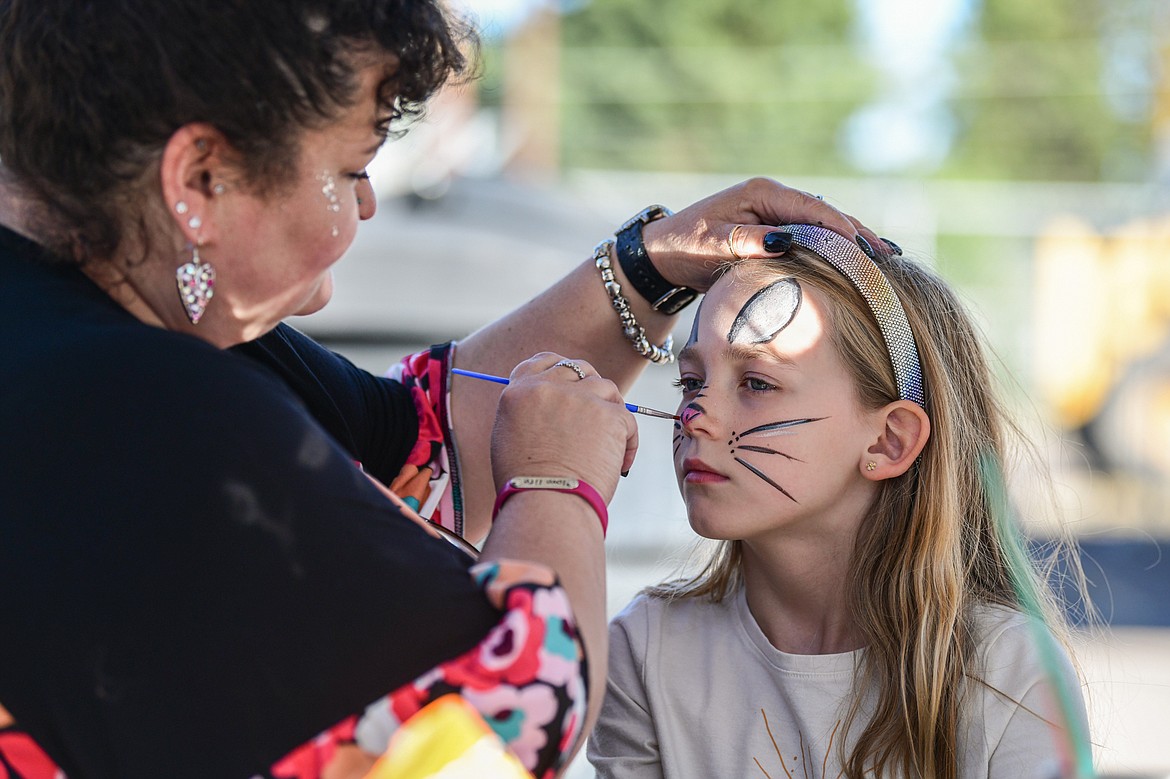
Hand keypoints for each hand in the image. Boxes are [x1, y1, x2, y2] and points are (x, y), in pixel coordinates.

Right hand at [490, 353, 637, 503]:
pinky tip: (620, 464)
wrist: (546, 505)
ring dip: (610, 411)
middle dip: (589, 388)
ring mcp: (580, 398)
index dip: (561, 371)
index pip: (544, 361)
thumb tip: (552, 409)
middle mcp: (548, 387)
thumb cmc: (526, 485)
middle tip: (595, 416)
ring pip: (606, 388)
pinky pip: (628, 419)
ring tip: (607, 444)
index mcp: (519, 391)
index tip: (572, 386)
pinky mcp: (610, 415)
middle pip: (579, 369)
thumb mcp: (510, 438)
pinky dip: (628, 442)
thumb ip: (529, 413)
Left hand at [641, 177, 883, 292]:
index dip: (839, 228)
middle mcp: (774, 199)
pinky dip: (834, 249)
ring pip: (823, 227)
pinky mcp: (775, 231)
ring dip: (852, 242)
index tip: (862, 248)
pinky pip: (811, 238)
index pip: (811, 209)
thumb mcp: (715, 243)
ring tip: (885, 259)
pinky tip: (857, 262)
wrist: (664, 254)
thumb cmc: (687, 246)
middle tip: (887, 255)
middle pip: (825, 215)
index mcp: (763, 193)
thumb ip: (749, 241)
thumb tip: (784, 241)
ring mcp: (776, 214)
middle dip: (857, 234)